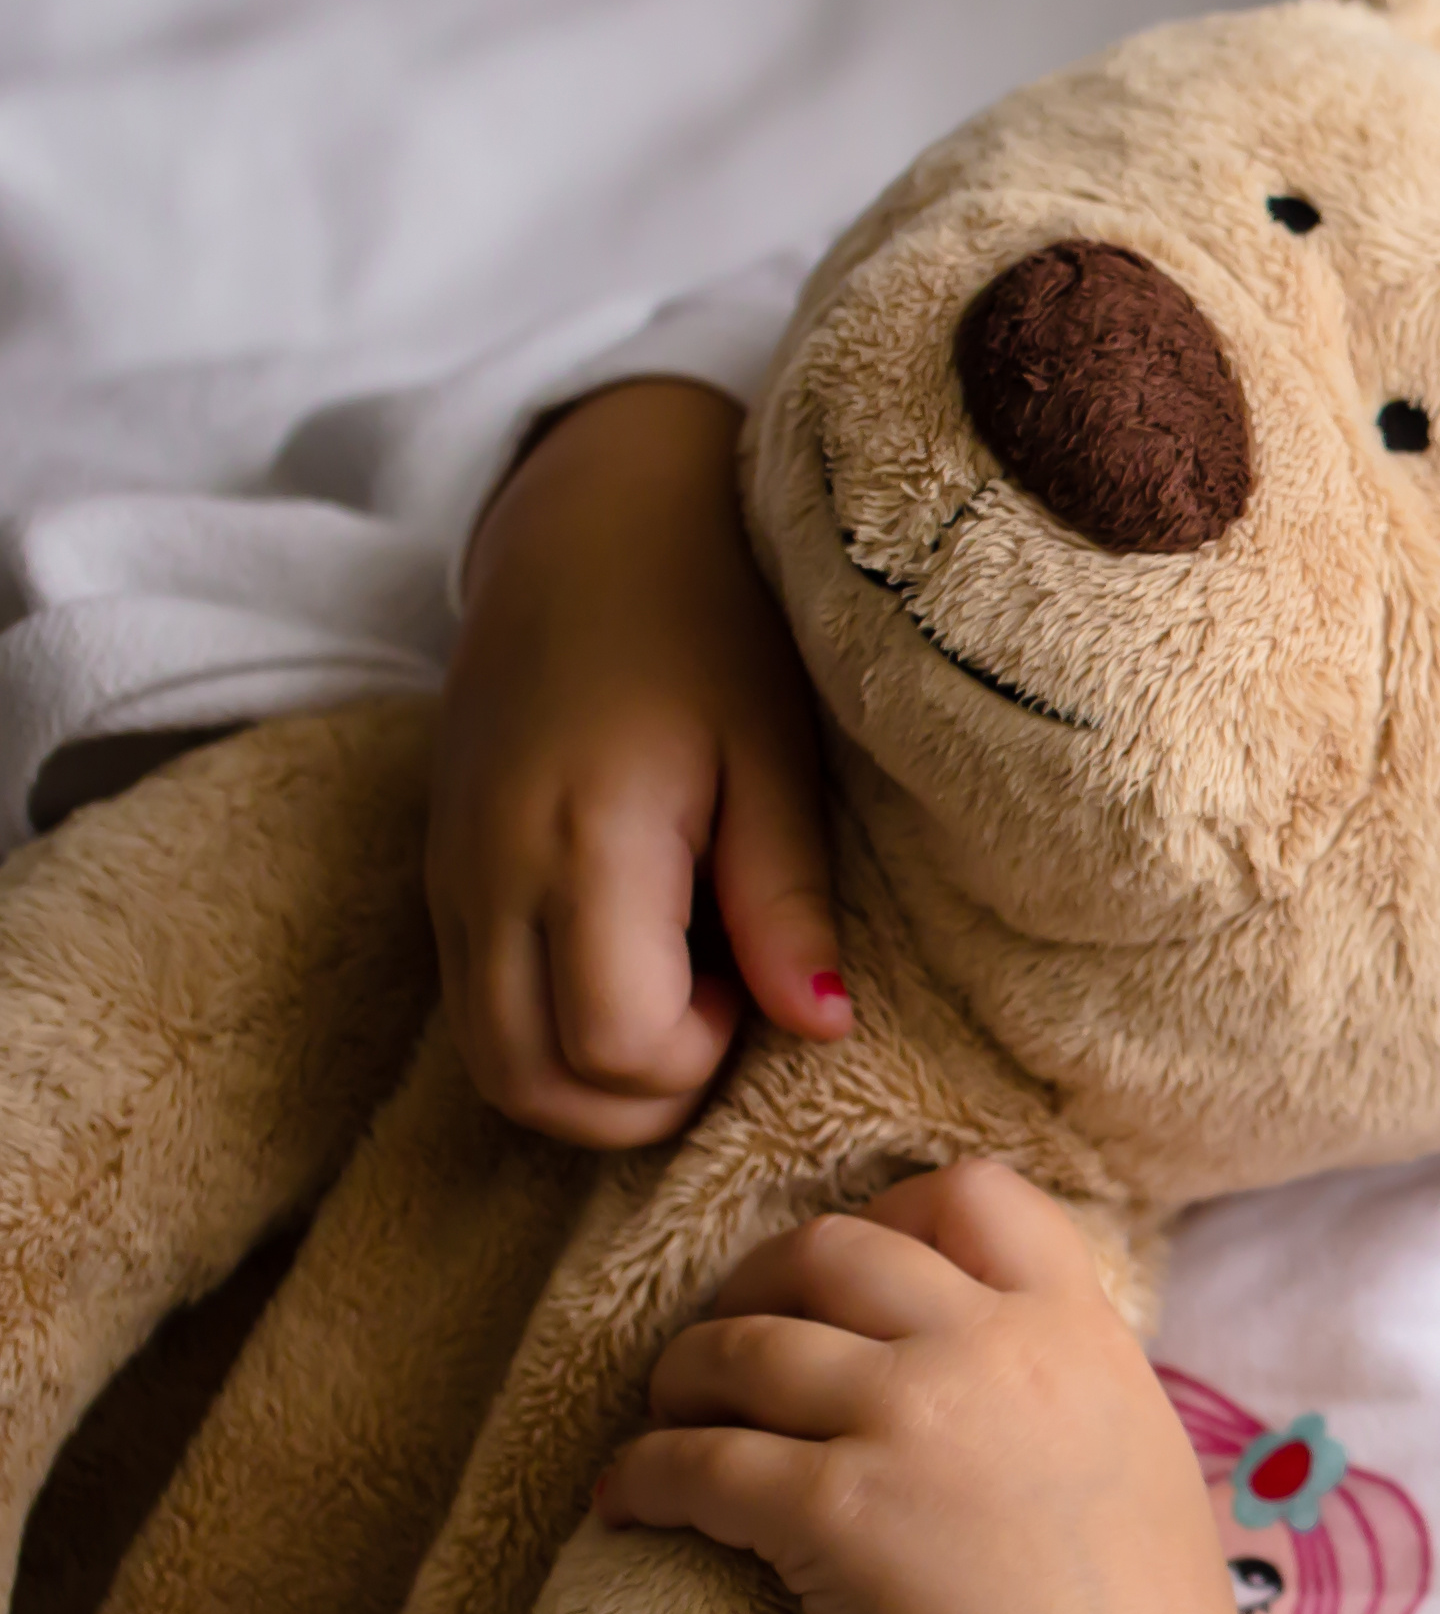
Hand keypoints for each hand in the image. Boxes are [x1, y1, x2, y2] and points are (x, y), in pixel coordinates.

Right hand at [432, 378, 852, 1148]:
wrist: (591, 516)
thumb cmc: (711, 621)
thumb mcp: (776, 752)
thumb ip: (786, 896)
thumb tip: (823, 1025)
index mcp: (580, 841)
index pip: (614, 1049)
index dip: (704, 1055)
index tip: (763, 981)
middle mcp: (487, 877)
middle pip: (534, 1089)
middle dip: (646, 1097)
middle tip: (731, 1006)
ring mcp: (450, 880)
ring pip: (496, 1067)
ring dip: (598, 1074)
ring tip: (691, 983)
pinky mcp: (442, 875)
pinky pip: (481, 1010)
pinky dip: (556, 1028)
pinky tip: (641, 953)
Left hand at [599, 1161, 1259, 1613]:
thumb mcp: (1138, 1462)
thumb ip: (1070, 1393)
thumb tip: (1011, 1373)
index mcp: (1076, 1332)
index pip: (974, 1191)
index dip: (892, 1208)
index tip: (848, 1272)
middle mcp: (990, 1352)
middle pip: (831, 1247)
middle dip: (757, 1283)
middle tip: (729, 1340)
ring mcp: (908, 1422)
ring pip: (741, 1343)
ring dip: (683, 1374)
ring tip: (669, 1417)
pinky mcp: (829, 1510)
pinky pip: (693, 1460)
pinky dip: (643, 1473)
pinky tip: (629, 1501)